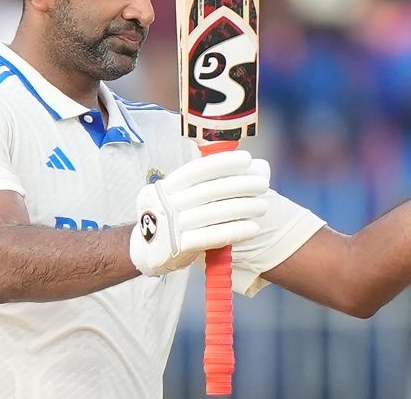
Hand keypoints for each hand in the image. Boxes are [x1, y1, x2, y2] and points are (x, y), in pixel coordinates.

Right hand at [129, 150, 269, 275]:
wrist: (146, 252)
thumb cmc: (174, 218)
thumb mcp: (183, 197)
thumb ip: (213, 182)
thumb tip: (258, 166)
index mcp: (165, 187)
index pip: (195, 170)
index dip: (222, 163)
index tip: (247, 159)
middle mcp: (163, 204)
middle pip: (207, 191)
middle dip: (239, 186)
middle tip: (263, 184)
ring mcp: (167, 227)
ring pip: (211, 214)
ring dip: (242, 208)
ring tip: (263, 206)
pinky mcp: (176, 248)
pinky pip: (209, 237)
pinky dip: (233, 231)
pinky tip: (252, 228)